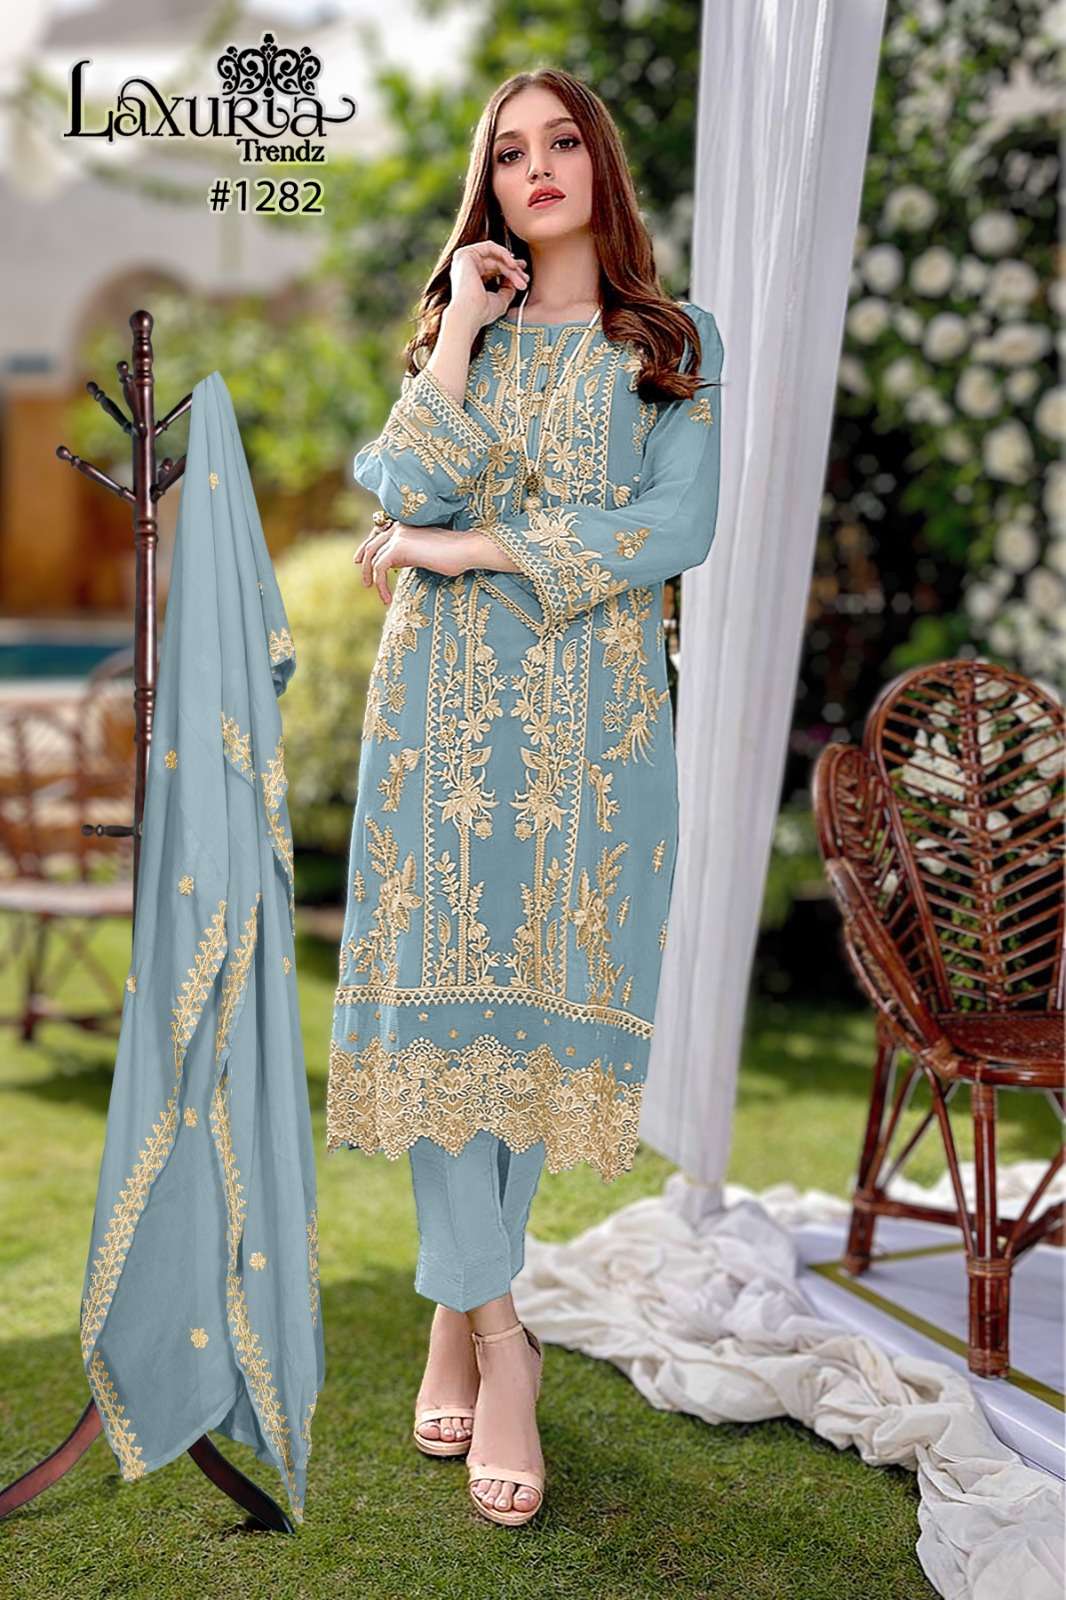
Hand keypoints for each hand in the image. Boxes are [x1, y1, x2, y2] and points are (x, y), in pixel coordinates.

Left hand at [353, 520, 467, 603]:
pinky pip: (380, 568)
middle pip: (371, 545)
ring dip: (372, 578)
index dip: (367, 548)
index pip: (377, 535)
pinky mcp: (399, 547)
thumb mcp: (424, 554)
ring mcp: (397, 536)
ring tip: (378, 594)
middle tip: (366, 583)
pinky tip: (387, 598)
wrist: (464, 550)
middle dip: (365, 564)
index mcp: (404, 526)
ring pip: (373, 558)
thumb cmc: (452, 556)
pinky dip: (380, 585)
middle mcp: (398, 527)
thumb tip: (395, 564)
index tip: (361, 562)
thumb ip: (408, 555)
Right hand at [448, 241, 528, 333]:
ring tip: (521, 278)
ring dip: (511, 266)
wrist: (469, 315)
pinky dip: (504, 254)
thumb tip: (515, 282)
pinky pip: (490, 246)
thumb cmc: (481, 313)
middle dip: (514, 269)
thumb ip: (507, 289)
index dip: (510, 272)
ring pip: (495, 257)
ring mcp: (464, 260)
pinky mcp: (466, 254)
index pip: (493, 269)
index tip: (524, 278)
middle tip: (525, 278)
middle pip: (495, 262)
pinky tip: (513, 265)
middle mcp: (465, 268)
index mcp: (470, 279)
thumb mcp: (500, 300)